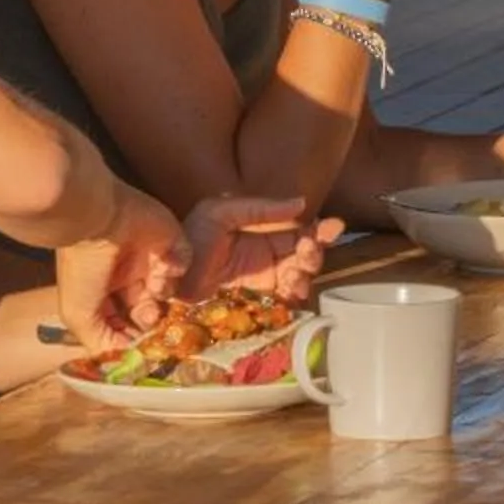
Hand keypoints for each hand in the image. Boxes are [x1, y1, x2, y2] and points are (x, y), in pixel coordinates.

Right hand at [53, 186, 188, 348]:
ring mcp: (151, 261)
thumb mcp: (79, 314)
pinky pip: (183, 265)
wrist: (97, 219)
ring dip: (160, 294)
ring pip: (169, 292)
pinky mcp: (172, 243)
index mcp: (104, 294)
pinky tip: (158, 265)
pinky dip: (173, 270)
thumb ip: (100, 342)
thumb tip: (124, 361)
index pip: (125, 326)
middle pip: (152, 313)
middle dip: (154, 322)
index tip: (143, 353)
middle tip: (155, 324)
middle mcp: (128, 280)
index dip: (134, 339)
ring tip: (151, 289)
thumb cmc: (81, 267)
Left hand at [179, 195, 339, 303]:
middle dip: (313, 255)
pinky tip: (290, 292)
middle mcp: (270, 255)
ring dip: (304, 276)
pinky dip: (292, 297)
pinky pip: (283, 300)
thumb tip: (302, 203)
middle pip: (306, 256)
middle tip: (307, 253)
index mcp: (265, 231)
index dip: (321, 229)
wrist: (168, 274)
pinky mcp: (256, 301)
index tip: (334, 227)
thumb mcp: (222, 211)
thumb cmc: (191, 236)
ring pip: (299, 278)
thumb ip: (261, 209)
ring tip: (295, 275)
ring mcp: (264, 279)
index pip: (302, 229)